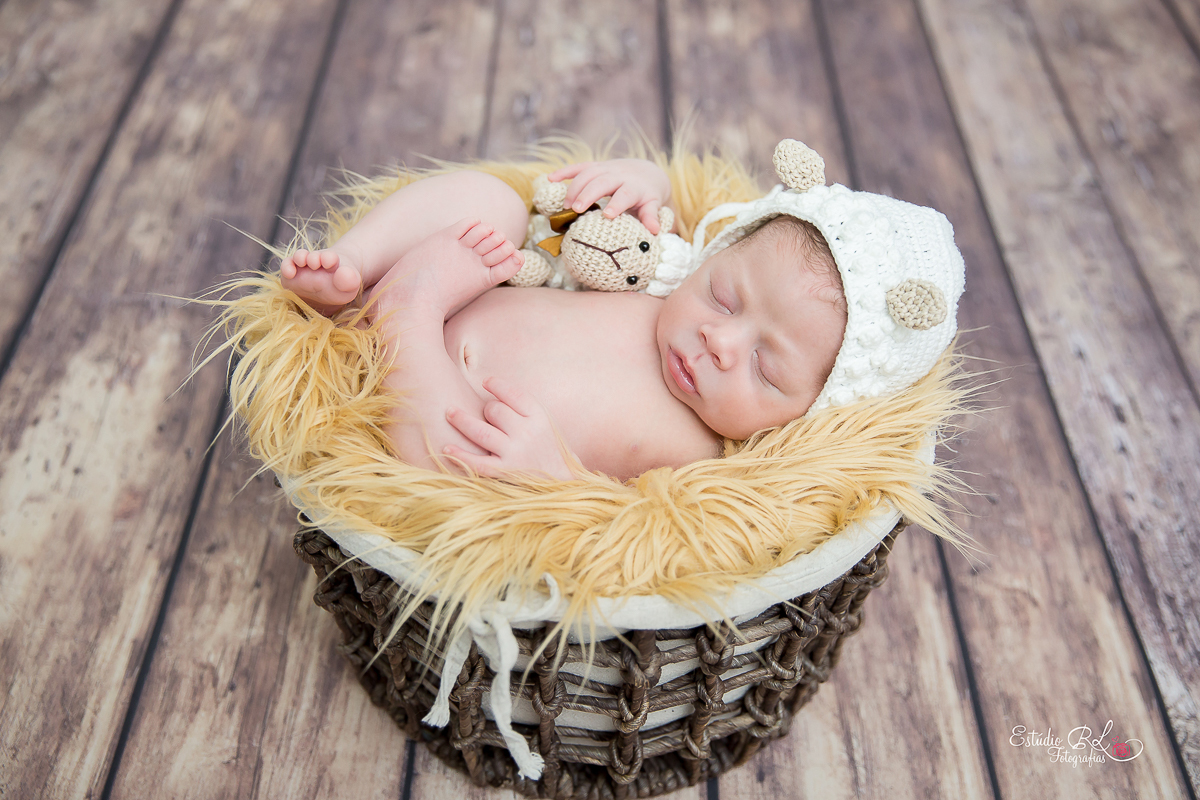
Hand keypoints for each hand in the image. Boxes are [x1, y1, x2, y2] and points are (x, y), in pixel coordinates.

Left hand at [443, 377, 577, 480]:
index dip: (496, 384)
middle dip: (486, 409)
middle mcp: (528, 433)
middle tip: (484, 414)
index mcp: (540, 418)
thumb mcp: (547, 425)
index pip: (514, 393)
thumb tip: (495, 389)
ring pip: (481, 431)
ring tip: (449, 412)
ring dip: (462, 420)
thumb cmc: (551, 451)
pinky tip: (447, 448)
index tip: (486, 381)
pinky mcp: (505, 473)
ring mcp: (515, 454)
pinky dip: (460, 455)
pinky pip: (477, 462)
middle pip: (494, 410)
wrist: (564, 485)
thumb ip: (526, 410)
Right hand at [547, 159, 671, 233]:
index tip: (607, 215)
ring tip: (566, 206)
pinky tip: (550, 179)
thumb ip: (651, 216)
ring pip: (588, 173)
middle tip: (576, 210)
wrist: (647, 173)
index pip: (625, 194)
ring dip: (574, 188)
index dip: (617, 204)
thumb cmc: (647, 195)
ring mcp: (605, 168)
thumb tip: (654, 231)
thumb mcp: (652, 205)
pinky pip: (578, 166)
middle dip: (588, 194)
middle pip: (602, 182)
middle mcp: (619, 175)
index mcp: (634, 187)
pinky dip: (564, 172)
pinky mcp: (595, 166)